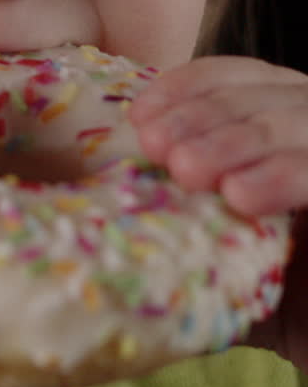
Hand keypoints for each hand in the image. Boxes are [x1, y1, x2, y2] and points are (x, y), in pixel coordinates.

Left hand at [130, 55, 307, 369]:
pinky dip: (284, 174)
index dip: (188, 88)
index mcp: (289, 125)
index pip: (240, 79)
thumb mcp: (228, 260)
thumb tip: (99, 222)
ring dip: (236, 139)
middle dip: (203, 115)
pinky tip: (240, 196)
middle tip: (155, 147)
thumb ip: (183, 229)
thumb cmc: (295, 308)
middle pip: (265, 94)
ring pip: (296, 120)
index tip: (140, 117)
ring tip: (186, 172)